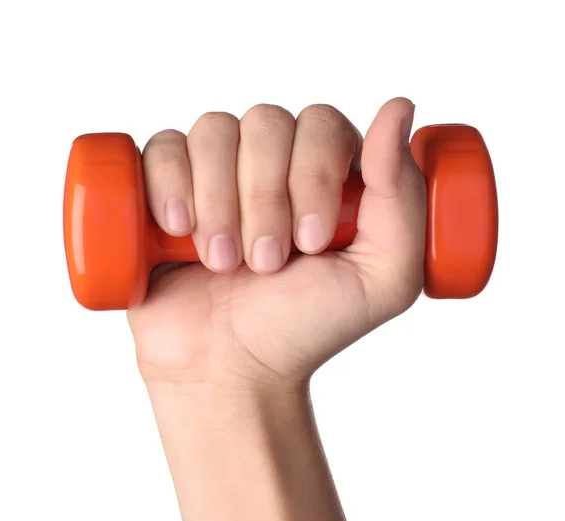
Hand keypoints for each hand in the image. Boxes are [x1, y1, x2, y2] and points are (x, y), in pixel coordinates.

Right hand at [127, 98, 425, 389]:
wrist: (229, 369)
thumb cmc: (303, 328)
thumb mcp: (381, 277)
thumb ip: (401, 198)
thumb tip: (398, 107)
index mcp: (326, 175)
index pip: (322, 124)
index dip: (315, 175)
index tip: (310, 244)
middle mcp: (272, 165)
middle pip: (267, 122)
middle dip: (266, 198)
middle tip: (265, 264)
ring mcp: (217, 173)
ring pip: (215, 131)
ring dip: (220, 202)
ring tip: (223, 263)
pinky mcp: (167, 188)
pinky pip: (162, 148)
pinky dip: (170, 184)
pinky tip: (179, 231)